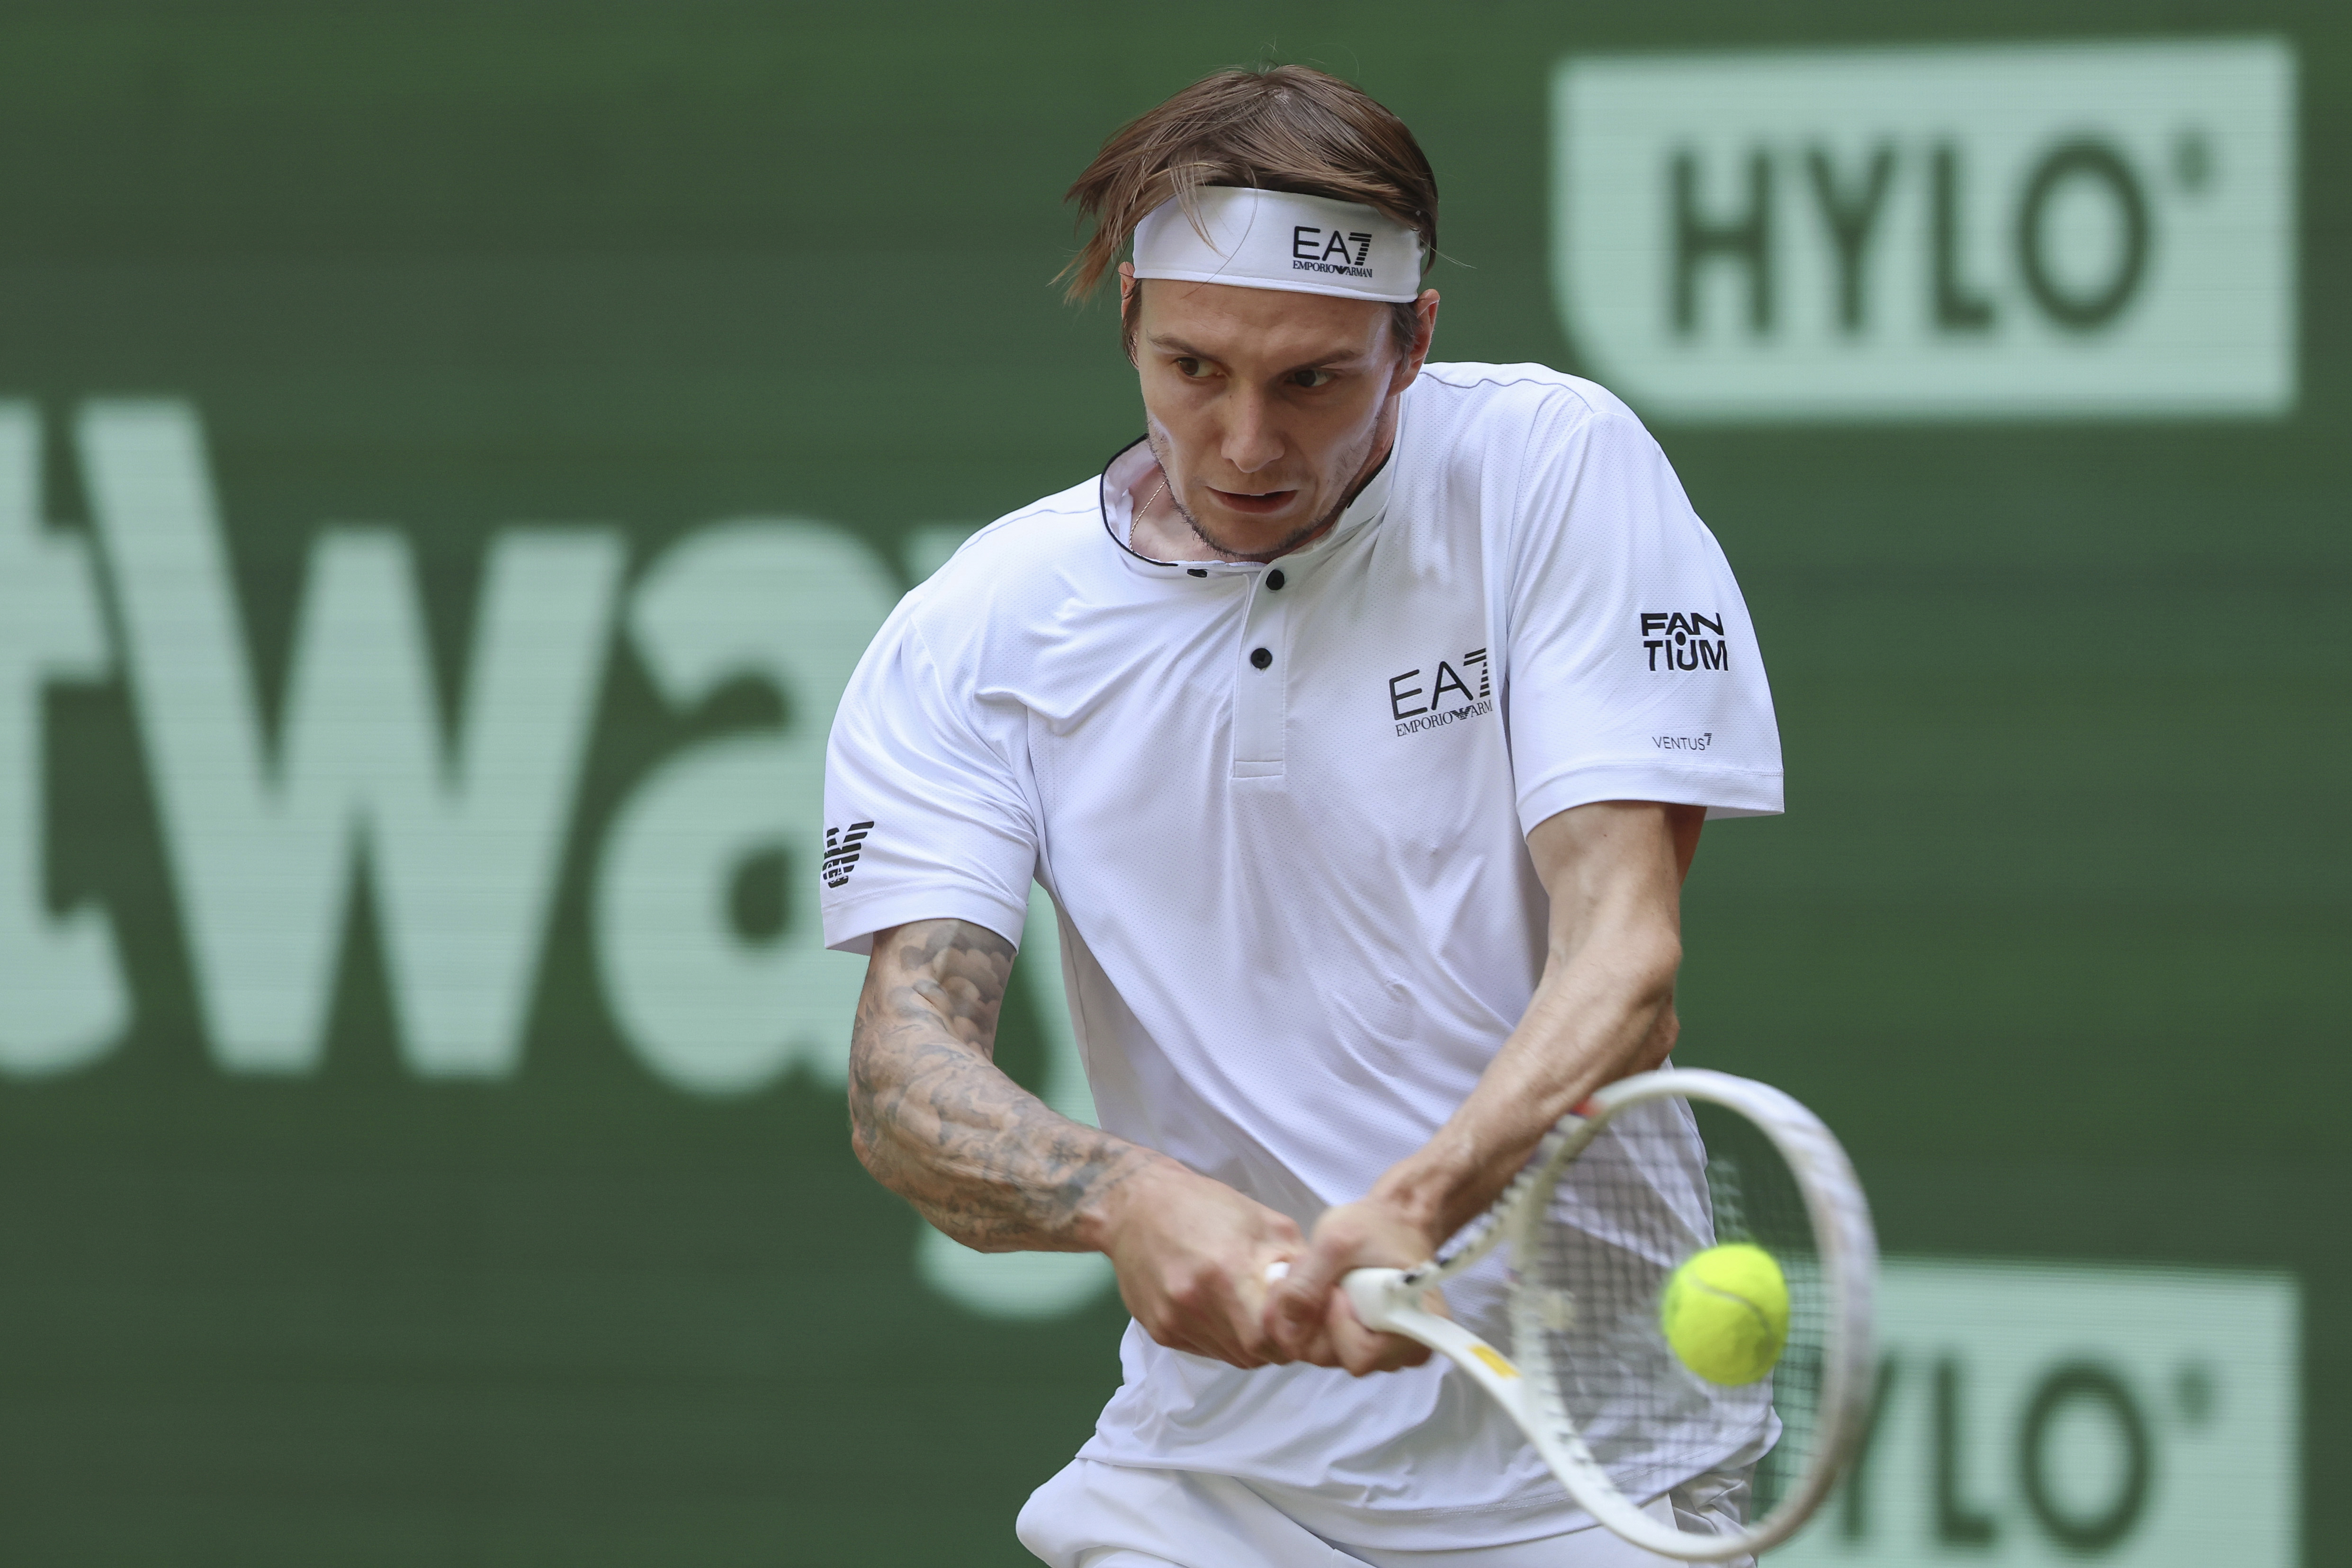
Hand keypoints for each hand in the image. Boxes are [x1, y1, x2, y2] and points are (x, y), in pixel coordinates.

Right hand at [1098, 1161, 1306, 1368]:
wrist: (1135, 1205)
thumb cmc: (1204, 1205)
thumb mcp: (1263, 1221)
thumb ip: (1296, 1262)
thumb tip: (1326, 1297)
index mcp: (1227, 1270)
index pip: (1274, 1336)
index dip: (1294, 1335)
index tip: (1299, 1321)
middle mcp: (1196, 1301)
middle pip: (1254, 1353)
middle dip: (1276, 1343)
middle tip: (1280, 1320)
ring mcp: (1174, 1319)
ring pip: (1231, 1357)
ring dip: (1249, 1344)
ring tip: (1249, 1311)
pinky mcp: (1159, 1330)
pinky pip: (1205, 1351)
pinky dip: (1221, 1339)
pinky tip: (1220, 1310)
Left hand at [1262, 1197, 1440, 1374]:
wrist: (1392, 1219)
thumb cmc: (1374, 1225)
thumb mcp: (1335, 1242)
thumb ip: (1306, 1284)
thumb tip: (1287, 1331)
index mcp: (1418, 1326)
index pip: (1361, 1355)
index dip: (1336, 1324)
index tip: (1335, 1286)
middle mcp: (1408, 1349)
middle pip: (1341, 1358)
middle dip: (1316, 1318)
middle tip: (1320, 1277)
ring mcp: (1388, 1351)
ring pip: (1332, 1354)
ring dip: (1314, 1318)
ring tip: (1323, 1280)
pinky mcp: (1370, 1344)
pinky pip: (1331, 1347)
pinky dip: (1319, 1321)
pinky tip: (1324, 1292)